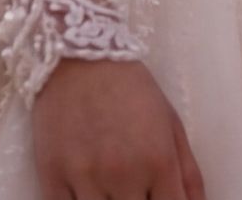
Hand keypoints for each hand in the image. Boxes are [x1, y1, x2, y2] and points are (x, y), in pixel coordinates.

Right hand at [32, 57, 205, 199]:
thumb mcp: (171, 124)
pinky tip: (87, 193)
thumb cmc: (129, 88)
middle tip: (134, 192)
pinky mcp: (52, 174)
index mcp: (158, 162)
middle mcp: (123, 173)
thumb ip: (189, 175)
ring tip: (113, 191)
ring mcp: (85, 176)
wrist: (78, 55)